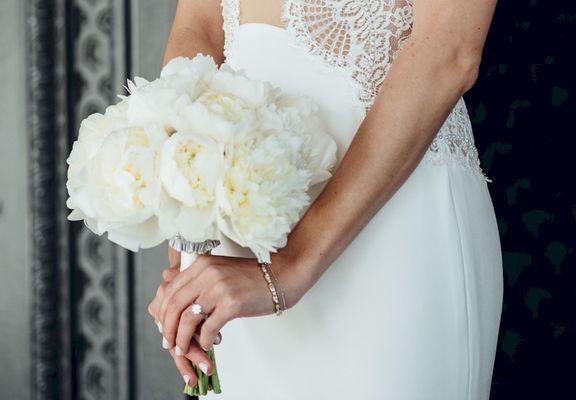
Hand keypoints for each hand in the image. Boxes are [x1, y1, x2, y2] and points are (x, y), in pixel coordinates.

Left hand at [154, 251, 302, 354]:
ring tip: (184, 348)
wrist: (280, 276)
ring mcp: (219, 288)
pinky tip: (207, 344)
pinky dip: (204, 341)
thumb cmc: (250, 276)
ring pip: (187, 319)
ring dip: (182, 339)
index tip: (164, 326)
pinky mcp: (232, 304)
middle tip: (169, 343)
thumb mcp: (219, 270)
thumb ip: (195, 277)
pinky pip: (208, 328)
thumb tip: (165, 278)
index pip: (171, 290)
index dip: (163, 312)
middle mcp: (207, 273)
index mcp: (202, 264)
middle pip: (174, 305)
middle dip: (168, 329)